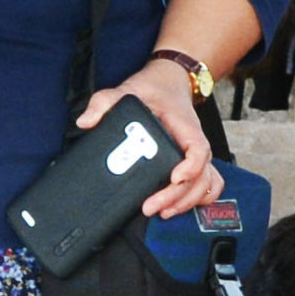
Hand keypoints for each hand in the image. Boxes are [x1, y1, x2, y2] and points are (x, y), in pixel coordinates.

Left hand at [74, 55, 216, 219]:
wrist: (168, 84)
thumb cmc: (152, 90)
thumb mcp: (125, 90)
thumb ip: (104, 102)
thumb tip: (86, 121)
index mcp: (184, 127)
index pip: (198, 149)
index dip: (191, 167)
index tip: (174, 177)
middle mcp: (193, 143)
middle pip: (200, 176)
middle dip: (177, 196)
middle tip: (150, 206)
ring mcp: (195, 155)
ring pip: (205, 185)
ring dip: (186, 202)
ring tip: (162, 212)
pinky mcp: (192, 163)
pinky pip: (208, 185)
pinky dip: (198, 200)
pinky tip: (177, 207)